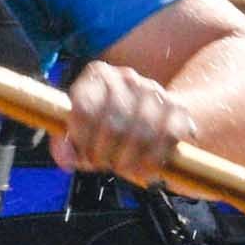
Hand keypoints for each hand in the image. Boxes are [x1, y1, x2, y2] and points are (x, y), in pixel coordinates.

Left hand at [51, 56, 186, 186]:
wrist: (154, 118)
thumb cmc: (107, 128)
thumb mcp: (82, 134)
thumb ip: (66, 145)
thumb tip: (66, 159)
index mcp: (97, 76)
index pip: (84, 109)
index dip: (82, 139)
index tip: (85, 154)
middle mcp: (126, 77)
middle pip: (112, 124)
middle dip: (106, 154)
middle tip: (105, 164)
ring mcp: (154, 90)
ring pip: (141, 133)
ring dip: (130, 160)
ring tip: (124, 167)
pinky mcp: (178, 108)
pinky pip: (167, 138)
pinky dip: (154, 159)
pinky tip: (146, 167)